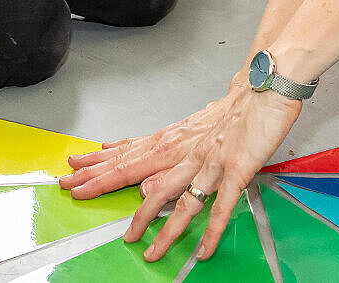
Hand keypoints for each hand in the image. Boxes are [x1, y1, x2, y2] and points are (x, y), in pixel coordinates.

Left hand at [64, 81, 302, 261]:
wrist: (265, 89)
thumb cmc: (231, 110)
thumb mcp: (188, 128)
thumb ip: (158, 146)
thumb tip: (130, 158)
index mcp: (172, 142)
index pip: (127, 156)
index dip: (97, 167)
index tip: (73, 174)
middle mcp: (184, 152)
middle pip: (136, 170)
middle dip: (103, 183)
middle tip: (75, 194)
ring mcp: (208, 163)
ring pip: (176, 197)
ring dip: (158, 225)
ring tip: (144, 248)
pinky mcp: (235, 171)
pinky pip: (221, 207)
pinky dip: (212, 231)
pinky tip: (203, 249)